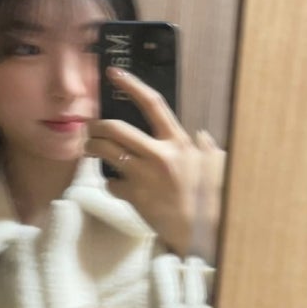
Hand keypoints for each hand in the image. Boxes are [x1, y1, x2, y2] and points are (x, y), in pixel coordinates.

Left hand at [86, 68, 225, 259]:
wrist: (201, 233)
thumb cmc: (210, 199)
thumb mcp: (215, 167)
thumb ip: (207, 149)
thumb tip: (200, 136)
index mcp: (179, 142)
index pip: (152, 103)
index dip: (130, 85)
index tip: (113, 73)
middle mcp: (160, 155)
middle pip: (115, 128)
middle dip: (96, 125)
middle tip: (91, 128)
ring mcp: (145, 176)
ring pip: (105, 152)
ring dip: (92, 148)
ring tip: (92, 149)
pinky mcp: (134, 196)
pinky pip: (111, 183)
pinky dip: (110, 182)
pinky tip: (117, 185)